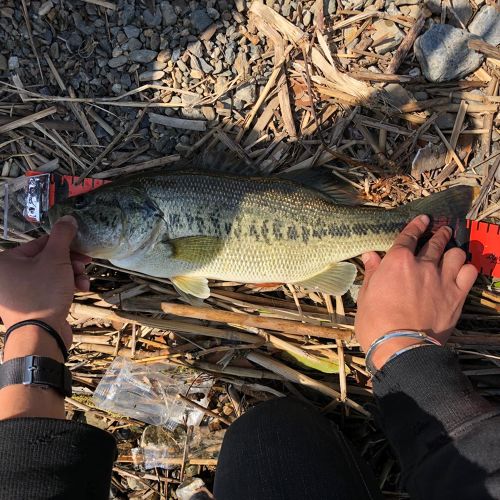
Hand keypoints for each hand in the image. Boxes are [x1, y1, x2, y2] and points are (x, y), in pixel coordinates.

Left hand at [0, 216, 90, 347]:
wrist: (41, 334)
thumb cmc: (43, 293)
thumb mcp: (56, 259)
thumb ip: (62, 236)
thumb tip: (68, 219)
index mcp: (5, 260)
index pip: (41, 243)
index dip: (64, 244)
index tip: (81, 247)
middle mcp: (7, 275)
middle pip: (47, 258)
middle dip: (70, 262)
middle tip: (85, 264)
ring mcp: (17, 292)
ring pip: (50, 274)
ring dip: (71, 275)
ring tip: (83, 281)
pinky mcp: (29, 304)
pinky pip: (48, 288)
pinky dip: (64, 287)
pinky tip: (79, 290)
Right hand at [355, 215, 476, 368]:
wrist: (401, 346)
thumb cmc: (376, 322)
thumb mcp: (366, 295)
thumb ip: (373, 272)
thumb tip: (371, 255)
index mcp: (397, 261)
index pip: (408, 236)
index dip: (416, 225)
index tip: (423, 220)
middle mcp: (422, 264)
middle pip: (435, 241)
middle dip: (439, 234)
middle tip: (441, 231)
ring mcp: (442, 279)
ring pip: (455, 253)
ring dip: (452, 251)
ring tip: (451, 253)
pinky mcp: (456, 295)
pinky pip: (469, 272)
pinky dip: (466, 269)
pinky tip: (462, 271)